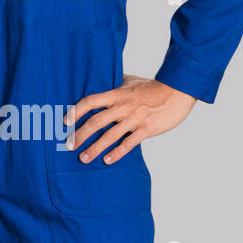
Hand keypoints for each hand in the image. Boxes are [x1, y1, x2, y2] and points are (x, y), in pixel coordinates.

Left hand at [63, 75, 197, 163]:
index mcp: (116, 94)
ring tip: (83, 158)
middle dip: (80, 134)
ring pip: (110, 136)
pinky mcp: (146, 129)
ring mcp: (134, 119)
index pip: (90, 101)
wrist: (176, 92)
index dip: (76, 111)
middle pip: (96, 122)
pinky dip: (117, 153)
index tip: (66, 122)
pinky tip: (107, 160)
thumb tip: (101, 83)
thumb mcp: (130, 82)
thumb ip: (115, 85)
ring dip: (95, 148)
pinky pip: (129, 143)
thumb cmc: (151, 87)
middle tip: (69, 145)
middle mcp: (122, 107)